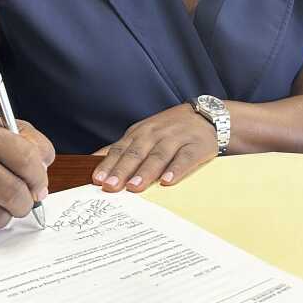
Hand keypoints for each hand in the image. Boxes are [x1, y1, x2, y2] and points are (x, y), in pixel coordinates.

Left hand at [91, 103, 217, 192]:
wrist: (207, 115)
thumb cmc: (170, 129)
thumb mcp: (144, 133)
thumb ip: (123, 148)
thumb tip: (95, 161)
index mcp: (141, 133)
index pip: (121, 149)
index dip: (109, 164)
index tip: (97, 180)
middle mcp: (156, 134)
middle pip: (136, 153)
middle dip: (122, 170)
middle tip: (111, 186)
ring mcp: (176, 139)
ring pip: (158, 156)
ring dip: (145, 172)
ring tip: (134, 187)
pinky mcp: (196, 146)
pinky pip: (185, 159)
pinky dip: (176, 170)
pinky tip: (167, 181)